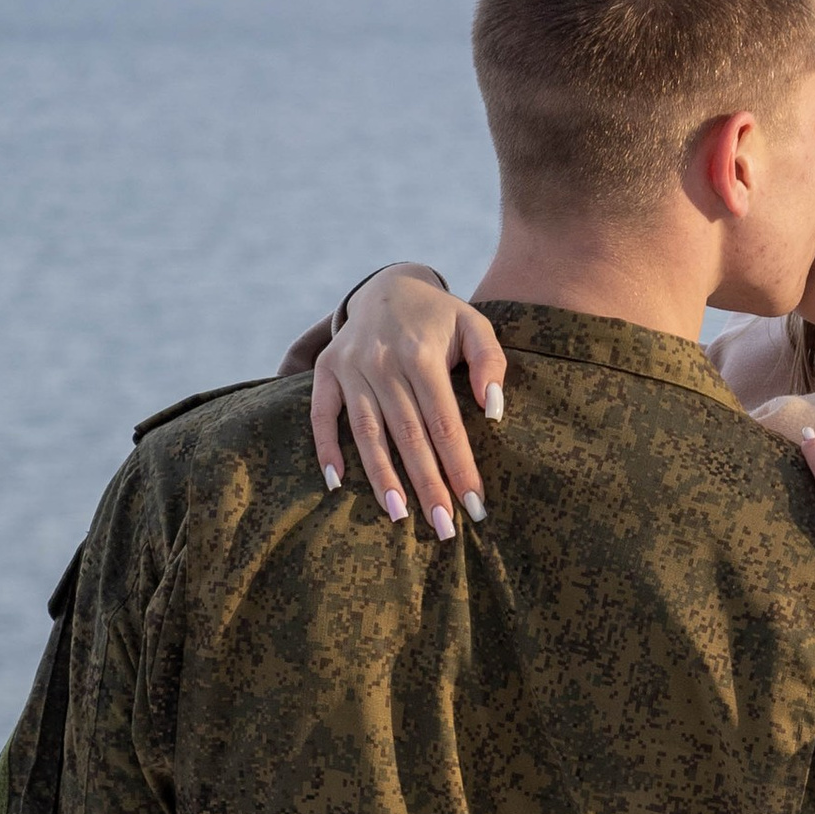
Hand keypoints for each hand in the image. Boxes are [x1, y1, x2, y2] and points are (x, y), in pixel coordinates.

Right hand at [309, 266, 505, 540]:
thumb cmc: (439, 318)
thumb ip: (489, 361)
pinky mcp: (326, 371)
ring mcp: (351, 367)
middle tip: (443, 528)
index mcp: (421, 353)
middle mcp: (383, 361)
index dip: (459, 466)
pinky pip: (321, 414)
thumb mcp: (474, 325)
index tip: (474, 505)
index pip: (444, 422)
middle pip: (408, 435)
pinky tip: (336, 484)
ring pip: (367, 432)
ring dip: (381, 477)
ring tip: (398, 515)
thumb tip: (493, 410)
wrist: (389, 285)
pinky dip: (326, 448)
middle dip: (427, 485)